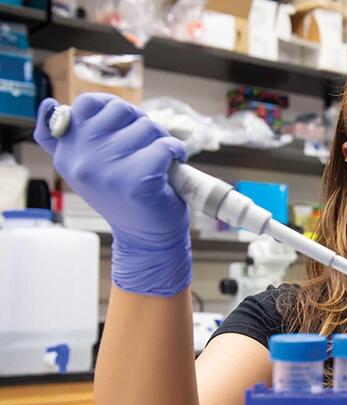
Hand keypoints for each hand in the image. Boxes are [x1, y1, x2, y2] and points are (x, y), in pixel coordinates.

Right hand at [34, 93, 190, 295]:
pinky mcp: (136, 180)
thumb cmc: (124, 197)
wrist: (145, 239)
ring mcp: (107, 170)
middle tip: (146, 147)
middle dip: (141, 123)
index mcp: (66, 153)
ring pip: (147, 126)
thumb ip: (66, 139)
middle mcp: (81, 160)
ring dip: (161, 140)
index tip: (125, 127)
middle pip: (121, 110)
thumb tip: (51, 104)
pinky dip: (176, 152)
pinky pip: (165, 145)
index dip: (113, 109)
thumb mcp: (87, 167)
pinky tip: (172, 167)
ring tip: (158, 162)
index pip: (85, 104)